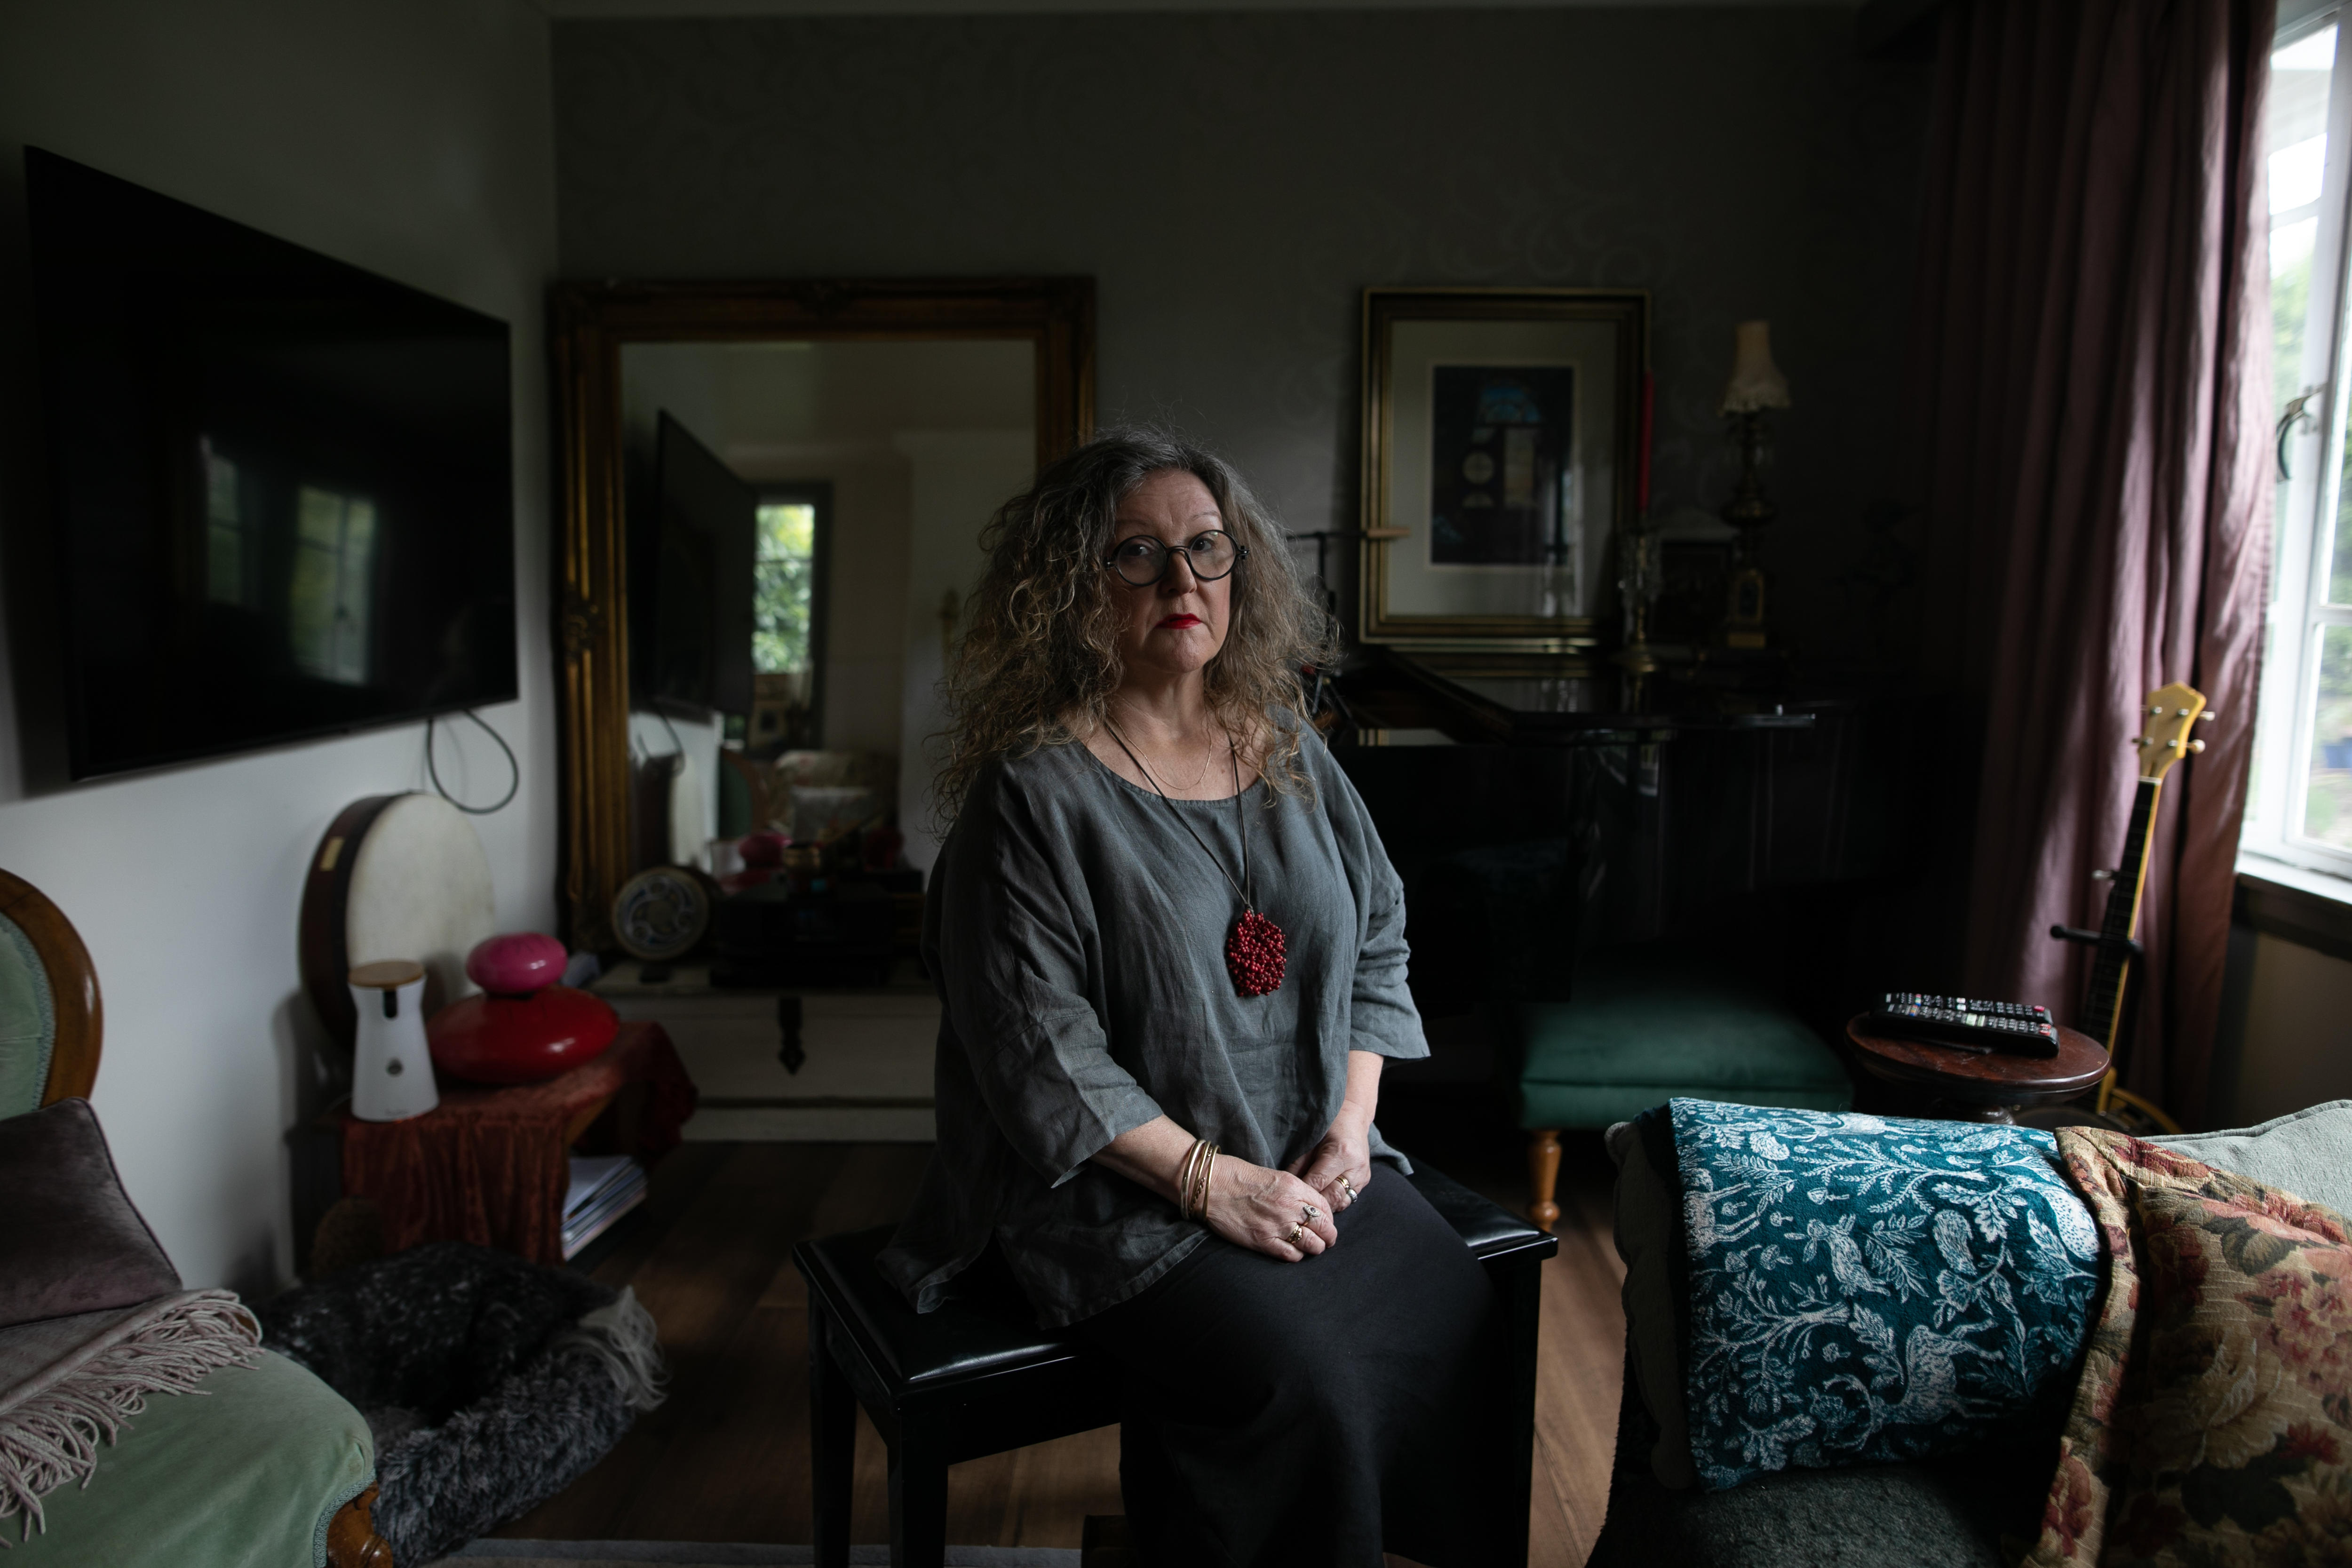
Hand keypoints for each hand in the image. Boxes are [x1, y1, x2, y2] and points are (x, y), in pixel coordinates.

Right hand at [1202, 1155, 1339, 1261]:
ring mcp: (1276, 1225)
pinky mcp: (1262, 1241)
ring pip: (1311, 1244)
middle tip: (1326, 1239)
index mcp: (1293, 1187)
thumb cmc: (1239, 1177)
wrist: (1211, 1185)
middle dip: (1328, 1236)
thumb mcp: (1274, 1176)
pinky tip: (1294, 1251)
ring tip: (1313, 1247)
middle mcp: (1289, 1206)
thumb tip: (1309, 1208)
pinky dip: (1297, 1255)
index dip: (1329, 1218)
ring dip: (1315, 1248)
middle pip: (1323, 1227)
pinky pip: (1290, 1255)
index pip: (1325, 1207)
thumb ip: (1294, 1192)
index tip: (1325, 1222)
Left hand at [1288, 1113, 1372, 1212]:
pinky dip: (1334, 1202)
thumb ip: (1299, 1165)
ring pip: (1341, 1202)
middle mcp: (1355, 1166)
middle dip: (1314, 1202)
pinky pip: (1348, 1199)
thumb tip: (1288, 1185)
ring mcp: (1363, 1175)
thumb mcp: (1311, 1142)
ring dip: (1325, 1205)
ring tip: (1311, 1204)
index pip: (1319, 1182)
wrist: (1354, 1117)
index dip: (1303, 1191)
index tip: (1291, 1196)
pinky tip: (1324, 1198)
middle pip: (1332, 1196)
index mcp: (1341, 1153)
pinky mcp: (1365, 1180)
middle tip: (1299, 1204)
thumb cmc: (1329, 1126)